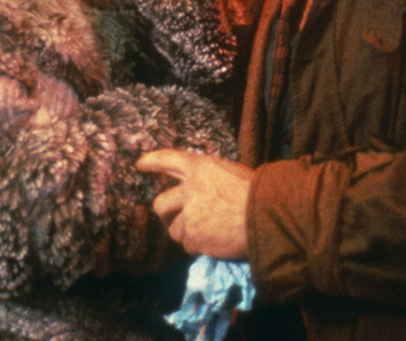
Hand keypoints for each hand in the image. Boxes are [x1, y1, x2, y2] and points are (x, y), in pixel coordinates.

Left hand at [137, 149, 253, 258]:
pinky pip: (188, 245)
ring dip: (186, 233)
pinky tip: (214, 242)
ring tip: (206, 233)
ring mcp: (190, 216)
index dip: (152, 161)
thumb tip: (205, 187)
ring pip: (174, 229)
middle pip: (161, 203)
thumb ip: (212, 178)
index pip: (169, 159)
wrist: (265, 215)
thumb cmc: (258, 191)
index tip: (140, 165)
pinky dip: (198, 246)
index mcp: (201, 168)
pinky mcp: (194, 238)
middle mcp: (189, 190)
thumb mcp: (232, 173)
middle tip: (174, 218)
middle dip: (165, 213)